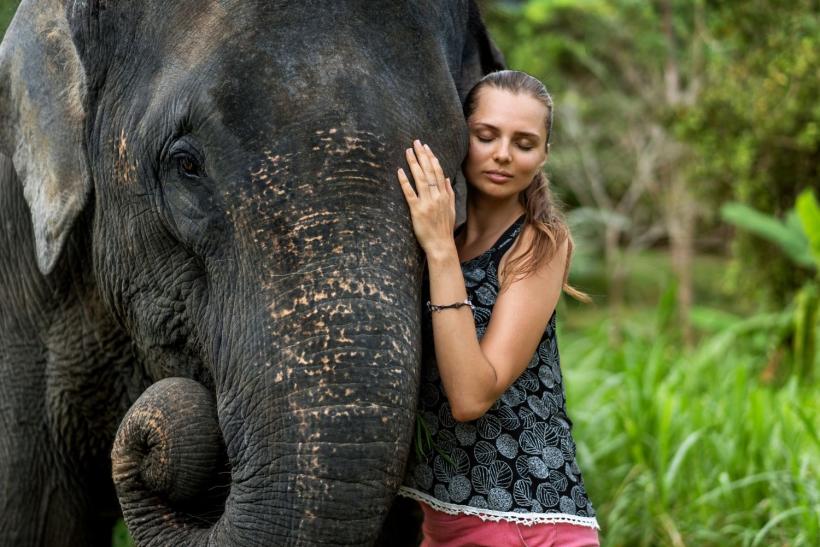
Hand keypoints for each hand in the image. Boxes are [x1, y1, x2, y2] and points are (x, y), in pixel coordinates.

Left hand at [397, 140, 456, 255]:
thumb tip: (447, 179)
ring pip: (420, 179)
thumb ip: (449, 193)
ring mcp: (427, 203)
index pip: (438, 172)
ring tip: (407, 151)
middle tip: (416, 142)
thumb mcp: (451, 209)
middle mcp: (436, 196)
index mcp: (444, 195)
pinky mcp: (417, 211)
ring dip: (413, 163)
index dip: (432, 158)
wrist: (441, 245)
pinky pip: (410, 193)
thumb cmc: (445, 229)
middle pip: (429, 171)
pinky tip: (400, 171)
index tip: (426, 147)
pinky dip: (405, 181)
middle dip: (422, 155)